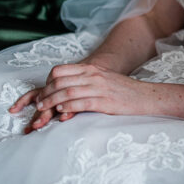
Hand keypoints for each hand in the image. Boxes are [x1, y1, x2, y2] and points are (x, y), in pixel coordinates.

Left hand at [9, 62, 153, 131]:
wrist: (145, 96)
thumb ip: (85, 80)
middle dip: (45, 93)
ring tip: (43, 110)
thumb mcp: (103, 79)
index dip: (46, 82)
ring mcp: (99, 88)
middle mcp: (93, 76)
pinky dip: (67, 108)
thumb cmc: (124, 91)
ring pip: (67, 92)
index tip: (42, 93)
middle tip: (38, 104)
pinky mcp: (104, 101)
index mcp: (91, 69)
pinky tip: (61, 114)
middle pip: (60, 81)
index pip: (60, 71)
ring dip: (51, 102)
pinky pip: (80, 103)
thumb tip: (66, 88)